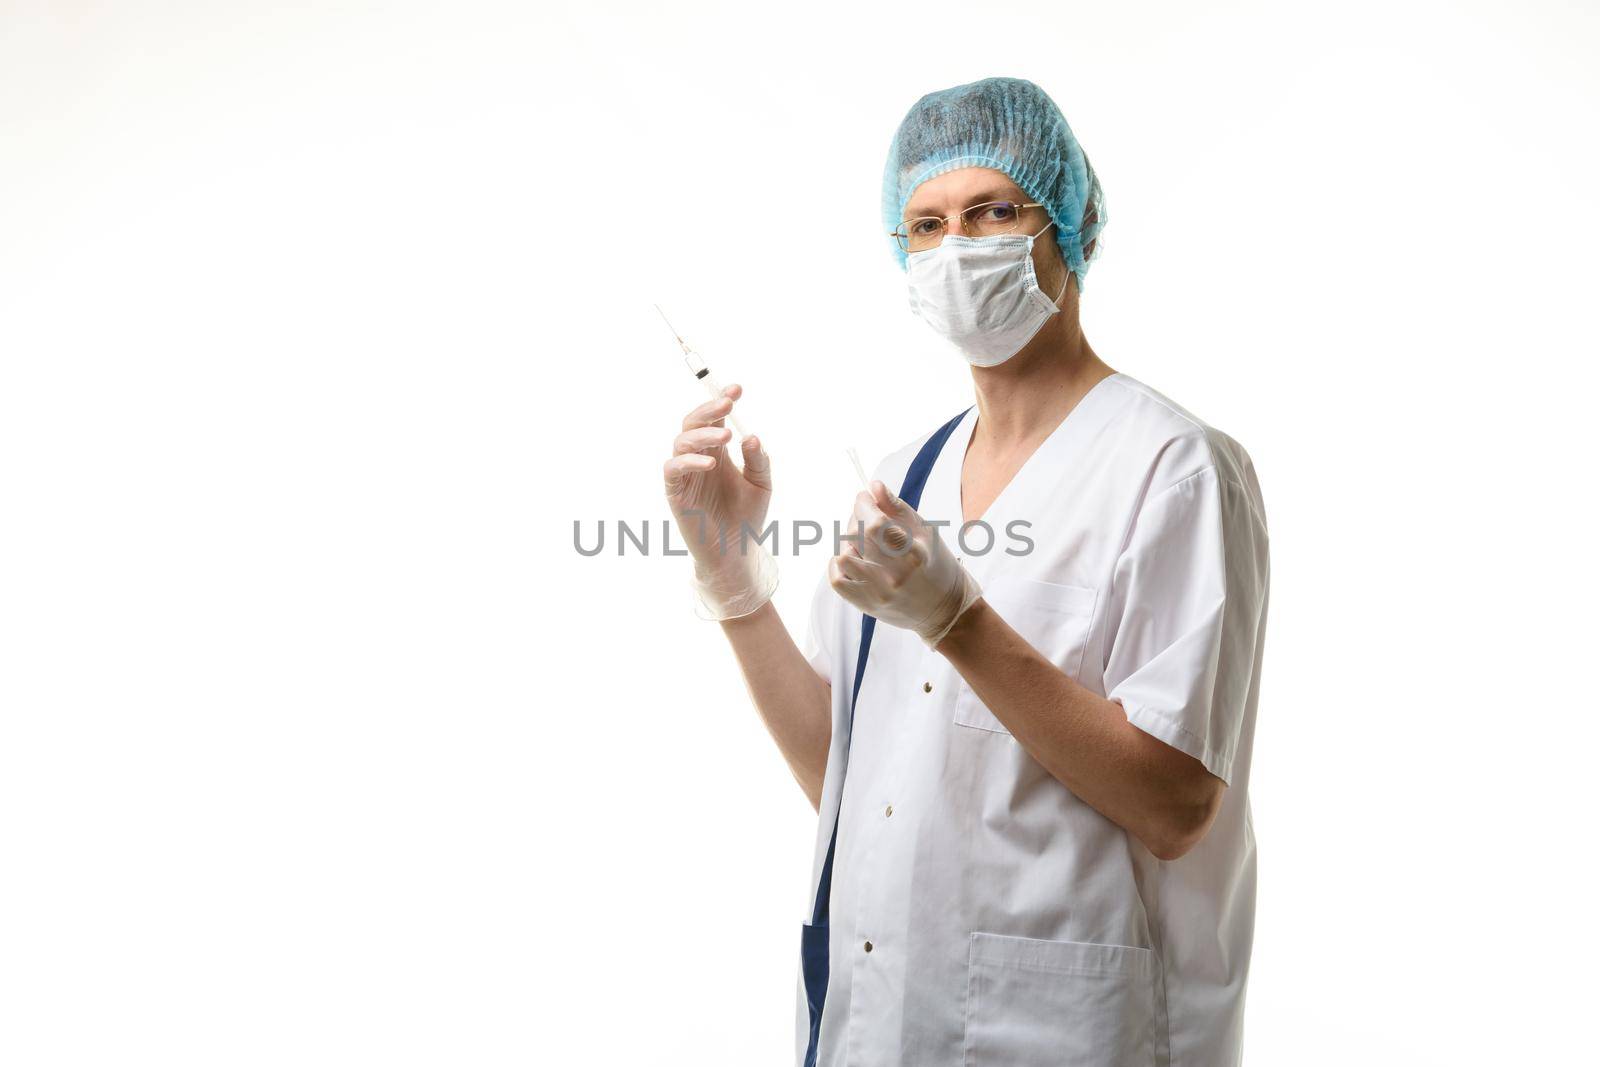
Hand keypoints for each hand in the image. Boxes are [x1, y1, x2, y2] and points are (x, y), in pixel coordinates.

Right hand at [662, 384, 776, 617]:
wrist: (737, 552)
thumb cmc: (747, 517)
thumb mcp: (762, 484)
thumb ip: (758, 459)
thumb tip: (751, 436)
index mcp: (718, 451)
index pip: (715, 418)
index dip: (722, 400)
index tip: (738, 389)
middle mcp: (699, 458)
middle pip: (693, 423)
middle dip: (709, 409)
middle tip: (728, 403)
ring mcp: (685, 474)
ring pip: (682, 442)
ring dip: (702, 433)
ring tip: (725, 434)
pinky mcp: (675, 493)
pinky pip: (674, 469)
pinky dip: (689, 461)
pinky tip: (710, 463)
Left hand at [827, 479, 981, 646]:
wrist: (944, 609)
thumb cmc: (936, 564)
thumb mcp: (925, 531)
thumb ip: (897, 508)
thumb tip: (873, 486)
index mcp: (913, 555)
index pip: (874, 524)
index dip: (863, 504)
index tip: (865, 497)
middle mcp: (894, 576)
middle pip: (857, 536)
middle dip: (856, 518)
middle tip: (867, 517)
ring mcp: (878, 593)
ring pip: (843, 556)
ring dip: (849, 543)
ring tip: (864, 543)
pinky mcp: (866, 605)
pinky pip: (837, 579)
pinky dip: (839, 564)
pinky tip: (854, 559)